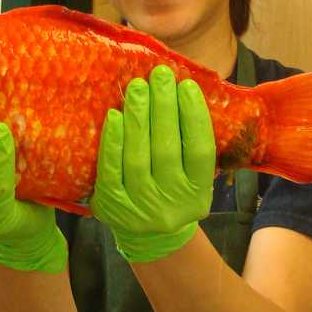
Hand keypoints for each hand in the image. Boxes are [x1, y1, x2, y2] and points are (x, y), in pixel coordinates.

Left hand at [90, 65, 216, 262]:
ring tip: (137, 87)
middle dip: (163, 108)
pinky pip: (110, 169)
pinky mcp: (112, 206)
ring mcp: (141, 208)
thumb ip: (191, 142)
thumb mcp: (193, 176)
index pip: (200, 151)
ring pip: (138, 157)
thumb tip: (184, 89)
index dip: (193, 116)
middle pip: (167, 149)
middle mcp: (172, 203)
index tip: (186, 85)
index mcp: (198, 193)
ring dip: (137, 117)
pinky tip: (114, 116)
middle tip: (159, 75)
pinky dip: (112, 142)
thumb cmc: (172, 189)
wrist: (148, 236)